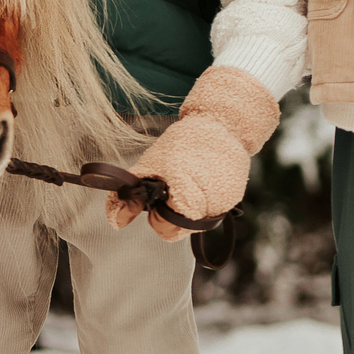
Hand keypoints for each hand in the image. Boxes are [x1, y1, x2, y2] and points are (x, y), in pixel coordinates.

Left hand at [104, 68, 281, 238]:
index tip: (159, 194)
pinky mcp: (236, 199)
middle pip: (181, 227)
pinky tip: (204, 178)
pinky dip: (204, 199)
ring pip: (196, 221)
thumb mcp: (148, 166)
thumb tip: (117, 223)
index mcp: (186, 197)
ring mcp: (225, 204)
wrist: (222, 123)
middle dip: (172, 210)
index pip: (166, 230)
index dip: (157, 215)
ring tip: (191, 177)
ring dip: (188, 205)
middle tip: (175, 183)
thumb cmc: (181, 143)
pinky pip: (212, 210)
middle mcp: (209, 206)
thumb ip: (128, 197)